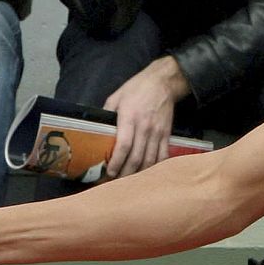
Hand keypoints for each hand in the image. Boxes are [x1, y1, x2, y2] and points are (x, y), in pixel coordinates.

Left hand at [102, 56, 188, 177]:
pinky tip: (148, 173)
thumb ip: (107, 113)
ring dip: (140, 173)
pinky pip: (162, 155)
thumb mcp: (116, 97)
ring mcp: (157, 132)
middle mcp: (144, 127)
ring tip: (130, 181)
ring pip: (150, 160)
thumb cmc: (137, 88)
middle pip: (136, 157)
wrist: (163, 83)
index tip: (109, 172)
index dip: (116, 162)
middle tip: (116, 182)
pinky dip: (155, 167)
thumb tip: (97, 129)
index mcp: (129, 117)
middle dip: (126, 173)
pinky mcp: (166, 134)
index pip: (124, 145)